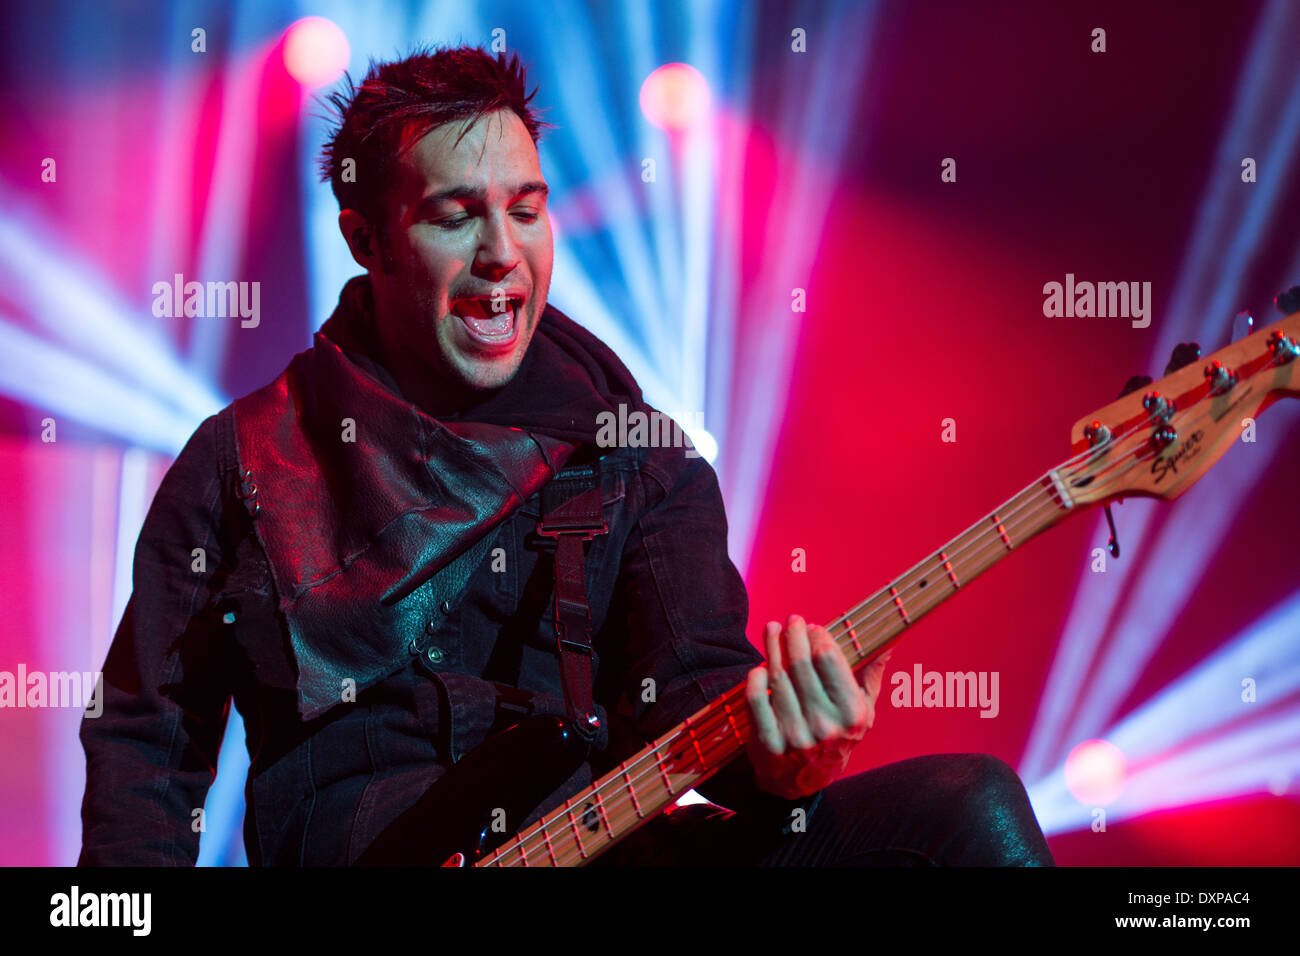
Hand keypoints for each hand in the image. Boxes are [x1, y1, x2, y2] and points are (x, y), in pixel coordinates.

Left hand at [744, 614, 891, 799]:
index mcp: (851, 713)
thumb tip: (889, 641)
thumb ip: (872, 674)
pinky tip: (759, 666)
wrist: (804, 780)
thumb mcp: (862, 710)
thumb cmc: (837, 735)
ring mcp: (795, 735)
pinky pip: (757, 700)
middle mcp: (824, 725)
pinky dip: (755, 678)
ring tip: (771, 630)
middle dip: (793, 635)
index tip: (812, 626)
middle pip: (801, 664)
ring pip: (778, 677)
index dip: (818, 637)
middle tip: (790, 621)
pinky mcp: (769, 743)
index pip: (829, 660)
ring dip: (772, 647)